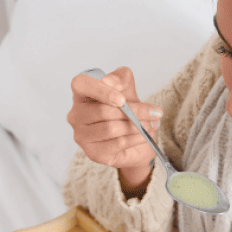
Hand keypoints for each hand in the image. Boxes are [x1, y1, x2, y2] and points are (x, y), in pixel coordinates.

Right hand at [67, 66, 161, 186]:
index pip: (81, 85)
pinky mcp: (93, 152)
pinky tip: (144, 135)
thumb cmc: (126, 111)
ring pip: (110, 128)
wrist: (135, 138)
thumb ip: (120, 78)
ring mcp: (82, 135)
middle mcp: (76, 115)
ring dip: (136, 126)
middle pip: (103, 111)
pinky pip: (117, 143)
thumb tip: (110, 82)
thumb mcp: (127, 88)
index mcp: (81, 94)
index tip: (122, 99)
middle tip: (154, 113)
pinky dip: (135, 138)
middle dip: (134, 111)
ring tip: (152, 124)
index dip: (101, 91)